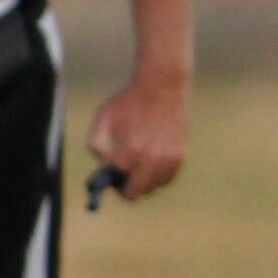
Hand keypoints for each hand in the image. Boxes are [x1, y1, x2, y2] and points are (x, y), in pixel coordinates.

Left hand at [86, 71, 186, 201]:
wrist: (161, 87)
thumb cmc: (129, 101)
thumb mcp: (103, 119)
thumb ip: (96, 146)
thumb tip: (104, 165)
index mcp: (130, 151)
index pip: (118, 181)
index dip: (112, 180)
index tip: (111, 177)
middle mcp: (151, 158)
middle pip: (138, 191)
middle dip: (128, 191)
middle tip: (125, 184)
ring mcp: (168, 157)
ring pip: (154, 186)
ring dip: (145, 183)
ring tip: (140, 171)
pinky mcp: (180, 154)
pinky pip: (169, 178)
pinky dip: (160, 177)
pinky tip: (153, 166)